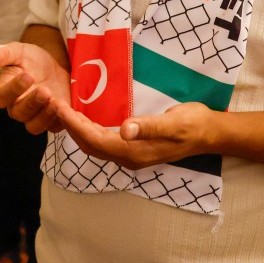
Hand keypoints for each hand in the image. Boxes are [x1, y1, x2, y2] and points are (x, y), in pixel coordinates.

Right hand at [0, 42, 71, 133]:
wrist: (53, 64)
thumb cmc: (31, 59)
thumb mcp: (19, 51)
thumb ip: (4, 54)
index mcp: (5, 92)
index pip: (1, 97)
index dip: (13, 89)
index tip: (27, 76)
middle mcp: (17, 107)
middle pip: (19, 113)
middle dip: (32, 103)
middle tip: (44, 90)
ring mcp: (35, 116)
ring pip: (34, 126)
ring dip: (45, 116)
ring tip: (56, 102)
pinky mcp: (52, 120)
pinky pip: (54, 127)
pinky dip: (61, 120)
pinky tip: (68, 108)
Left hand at [55, 101, 217, 169]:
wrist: (209, 134)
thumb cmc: (192, 124)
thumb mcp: (173, 122)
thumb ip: (149, 126)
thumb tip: (125, 130)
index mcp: (134, 152)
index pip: (95, 140)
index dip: (75, 125)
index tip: (60, 107)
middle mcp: (128, 158)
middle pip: (90, 145)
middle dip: (70, 127)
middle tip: (54, 105)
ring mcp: (131, 156)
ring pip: (95, 146)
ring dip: (78, 130)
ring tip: (64, 111)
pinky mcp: (134, 150)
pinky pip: (103, 143)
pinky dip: (89, 131)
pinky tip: (85, 119)